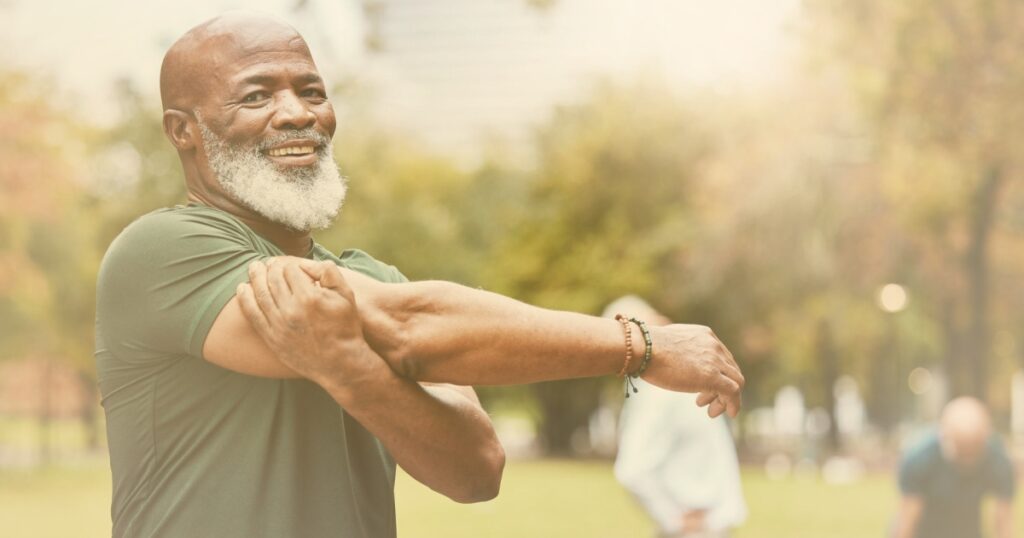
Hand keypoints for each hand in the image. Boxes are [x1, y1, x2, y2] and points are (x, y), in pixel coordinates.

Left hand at [236, 258, 382, 389]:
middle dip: (270, 267)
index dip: (289, 264)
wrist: (340, 362)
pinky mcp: (272, 338)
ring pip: (260, 293)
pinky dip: (245, 299)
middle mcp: (291, 309)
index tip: (290, 265)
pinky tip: (242, 288)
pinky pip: (252, 314)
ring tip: (253, 268)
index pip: (290, 269)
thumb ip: (329, 272)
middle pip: (273, 279)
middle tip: (266, 262)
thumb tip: (307, 264)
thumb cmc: (345, 327)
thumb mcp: (346, 295)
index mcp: (309, 297)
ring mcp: (279, 325)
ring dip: (255, 277)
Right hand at [642, 324, 743, 417]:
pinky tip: (729, 413)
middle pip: (730, 370)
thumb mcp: (669, 343)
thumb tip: (672, 360)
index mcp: (705, 335)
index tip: (701, 388)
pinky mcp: (712, 376)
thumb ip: (679, 350)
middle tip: (704, 401)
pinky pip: (733, 392)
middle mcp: (714, 345)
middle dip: (722, 388)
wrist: (643, 348)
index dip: (717, 374)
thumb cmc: (646, 348)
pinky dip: (733, 404)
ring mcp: (715, 360)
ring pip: (736, 382)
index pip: (722, 357)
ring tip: (711, 411)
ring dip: (727, 399)